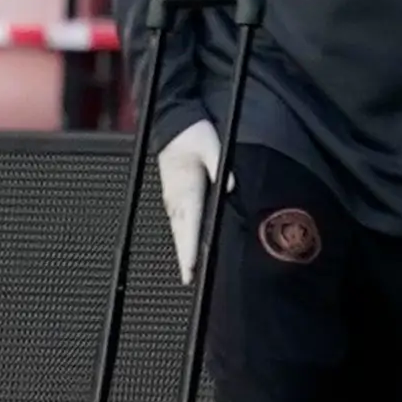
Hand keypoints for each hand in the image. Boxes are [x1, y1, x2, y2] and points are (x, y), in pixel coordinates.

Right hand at [156, 119, 221, 285]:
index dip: (190, 246)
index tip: (191, 265)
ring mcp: (172, 195)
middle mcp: (176, 194)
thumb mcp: (212, 144)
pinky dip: (181, 234)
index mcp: (186, 185)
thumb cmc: (193, 134)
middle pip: (180, 231)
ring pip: (177, 227)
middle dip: (184, 256)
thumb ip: (220, 165)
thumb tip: (230, 186)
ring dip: (182, 248)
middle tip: (188, 278)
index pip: (189, 222)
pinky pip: (177, 219)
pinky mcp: (173, 193)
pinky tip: (187, 245)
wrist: (174, 123)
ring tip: (187, 270)